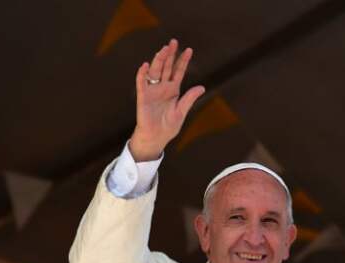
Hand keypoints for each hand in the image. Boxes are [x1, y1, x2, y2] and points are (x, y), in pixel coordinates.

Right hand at [129, 39, 205, 160]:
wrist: (156, 138)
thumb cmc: (168, 126)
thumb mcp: (181, 112)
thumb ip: (190, 99)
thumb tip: (202, 87)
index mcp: (173, 90)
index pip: (178, 72)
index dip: (183, 61)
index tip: (189, 50)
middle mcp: (163, 87)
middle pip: (166, 67)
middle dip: (170, 55)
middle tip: (173, 42)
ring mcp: (152, 91)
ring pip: (155, 71)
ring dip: (159, 60)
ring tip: (163, 49)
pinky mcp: (143, 97)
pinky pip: (142, 83)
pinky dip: (142, 74)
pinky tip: (145, 65)